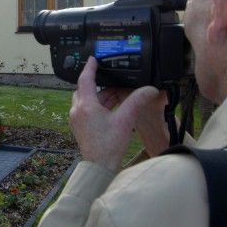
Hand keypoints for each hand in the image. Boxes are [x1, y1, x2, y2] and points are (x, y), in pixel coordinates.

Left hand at [69, 57, 159, 171]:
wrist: (99, 167)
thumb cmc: (108, 146)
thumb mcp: (126, 120)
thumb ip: (137, 102)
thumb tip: (149, 89)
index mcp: (85, 106)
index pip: (85, 79)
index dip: (90, 67)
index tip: (93, 59)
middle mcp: (77, 111)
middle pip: (84, 89)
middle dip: (97, 83)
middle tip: (109, 77)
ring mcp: (77, 120)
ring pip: (86, 100)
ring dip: (100, 95)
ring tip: (116, 94)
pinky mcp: (80, 127)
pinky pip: (87, 109)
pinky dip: (98, 105)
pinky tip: (111, 108)